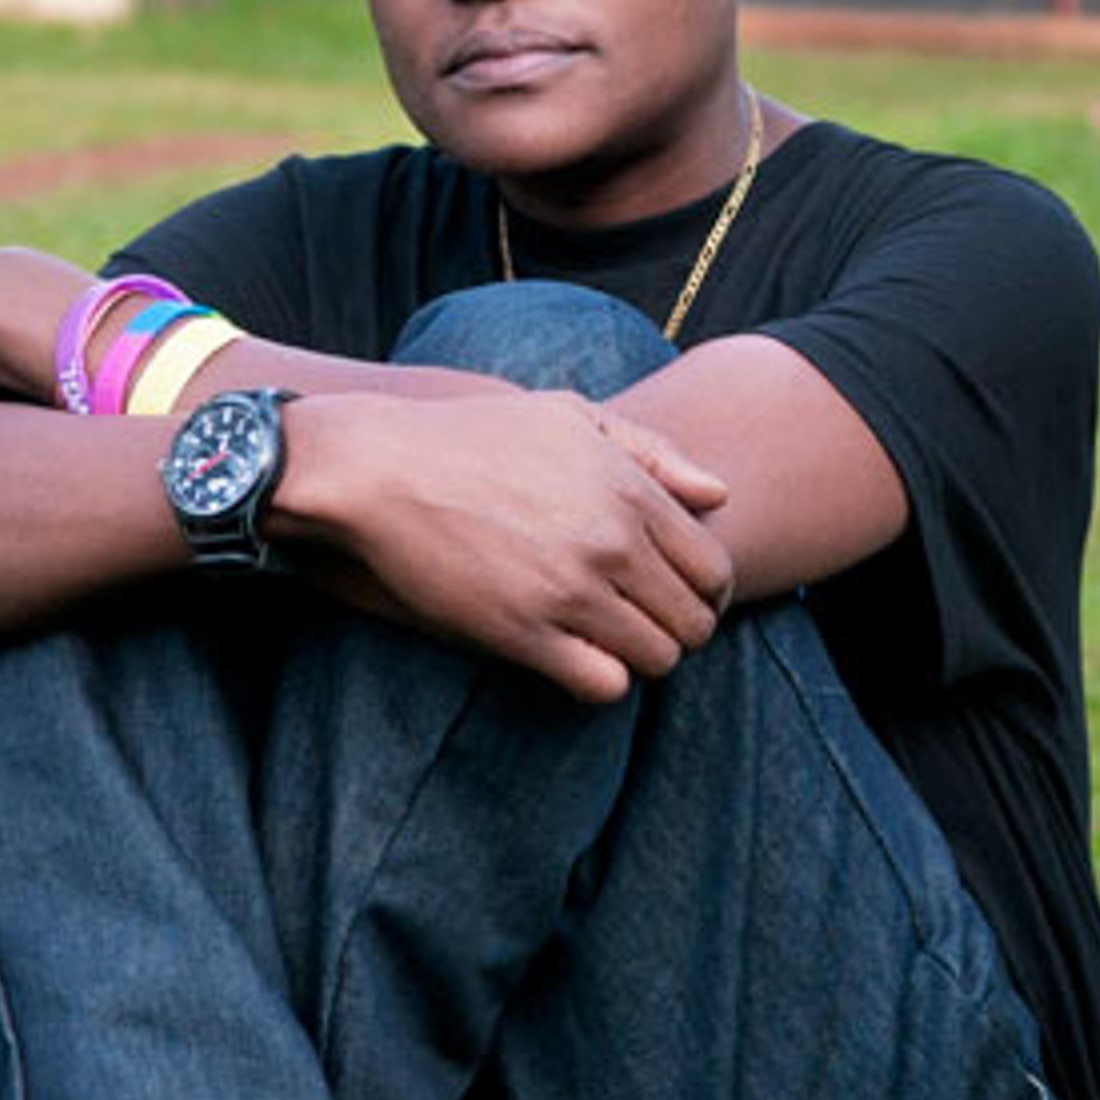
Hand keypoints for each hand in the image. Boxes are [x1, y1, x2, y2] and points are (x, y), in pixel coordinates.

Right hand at [279, 391, 733, 701]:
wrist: (381, 468)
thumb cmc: (473, 438)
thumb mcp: (568, 416)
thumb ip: (651, 452)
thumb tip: (719, 494)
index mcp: (630, 491)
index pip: (713, 570)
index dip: (704, 595)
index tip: (673, 597)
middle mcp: (612, 543)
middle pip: (694, 623)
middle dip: (677, 632)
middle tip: (641, 626)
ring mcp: (570, 592)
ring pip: (657, 659)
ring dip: (639, 659)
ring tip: (607, 642)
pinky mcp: (523, 634)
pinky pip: (603, 684)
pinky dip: (600, 681)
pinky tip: (573, 659)